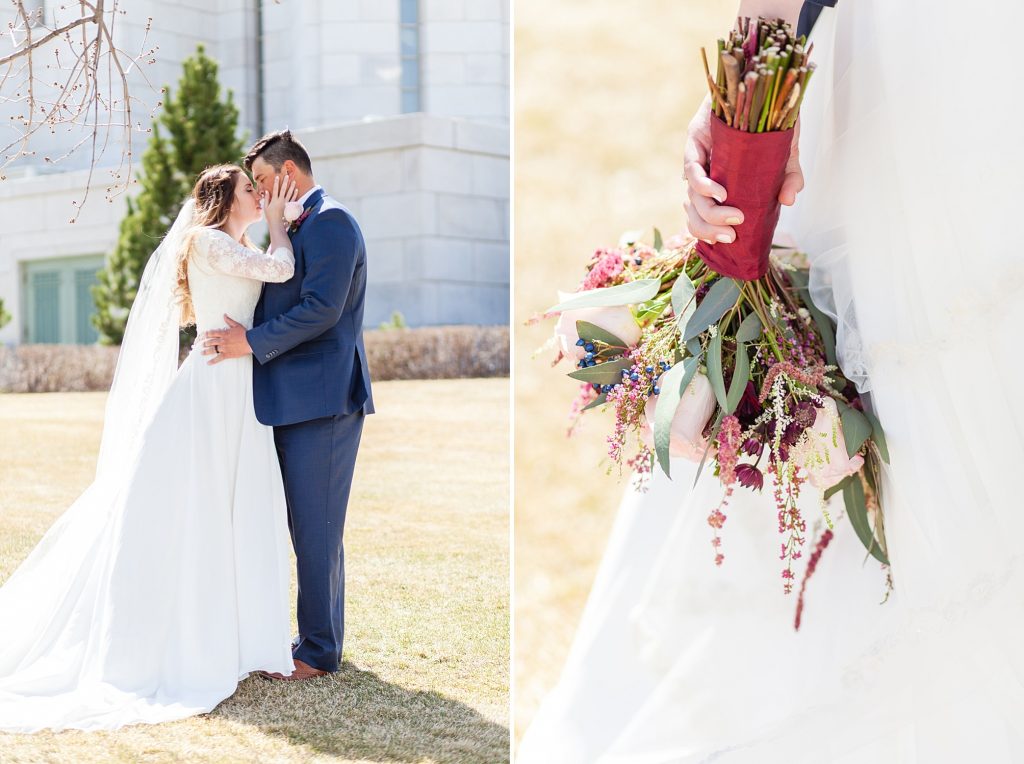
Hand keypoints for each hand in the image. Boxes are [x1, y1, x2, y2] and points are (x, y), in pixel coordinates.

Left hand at [201, 315, 251, 364]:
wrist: (251, 342)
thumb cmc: (244, 333)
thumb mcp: (237, 325)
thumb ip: (229, 321)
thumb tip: (224, 315)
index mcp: (224, 333)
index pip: (212, 333)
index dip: (206, 334)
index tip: (203, 335)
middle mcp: (222, 341)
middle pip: (210, 342)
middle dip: (205, 343)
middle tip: (202, 345)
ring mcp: (224, 348)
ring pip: (213, 350)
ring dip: (206, 351)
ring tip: (202, 353)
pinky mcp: (228, 354)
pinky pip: (218, 358)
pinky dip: (213, 361)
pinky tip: (208, 363)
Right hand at [262, 172, 299, 224]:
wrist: (277, 223)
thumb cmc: (270, 216)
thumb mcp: (266, 207)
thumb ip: (266, 199)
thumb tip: (266, 191)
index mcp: (274, 200)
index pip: (275, 189)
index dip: (276, 183)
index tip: (277, 176)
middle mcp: (281, 201)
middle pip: (283, 189)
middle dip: (285, 182)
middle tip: (287, 176)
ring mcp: (286, 204)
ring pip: (289, 193)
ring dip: (291, 187)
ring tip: (294, 181)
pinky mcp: (289, 207)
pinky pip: (293, 199)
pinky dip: (295, 194)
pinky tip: (296, 190)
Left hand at [682, 96, 803, 244]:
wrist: (762, 85)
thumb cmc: (771, 121)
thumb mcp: (786, 153)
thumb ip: (789, 177)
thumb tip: (789, 200)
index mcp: (719, 183)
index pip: (702, 216)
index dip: (707, 233)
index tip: (729, 240)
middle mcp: (704, 173)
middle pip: (694, 212)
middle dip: (709, 229)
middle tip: (732, 236)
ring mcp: (697, 156)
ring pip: (692, 195)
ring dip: (710, 213)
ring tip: (734, 218)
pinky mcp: (695, 138)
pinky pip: (692, 167)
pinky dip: (704, 185)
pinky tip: (720, 194)